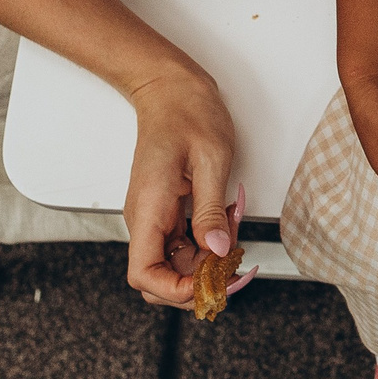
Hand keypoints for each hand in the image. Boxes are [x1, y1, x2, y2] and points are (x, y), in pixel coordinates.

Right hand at [123, 64, 238, 307]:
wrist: (169, 88)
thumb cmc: (187, 112)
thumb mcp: (210, 159)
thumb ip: (211, 211)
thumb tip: (218, 251)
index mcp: (148, 208)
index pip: (144, 274)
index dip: (175, 290)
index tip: (210, 283)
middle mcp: (145, 218)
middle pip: (159, 277)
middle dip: (197, 281)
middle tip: (234, 266)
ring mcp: (154, 216)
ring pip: (175, 263)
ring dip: (208, 261)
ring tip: (234, 230)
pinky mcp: (165, 210)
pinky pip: (183, 242)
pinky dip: (207, 242)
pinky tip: (226, 222)